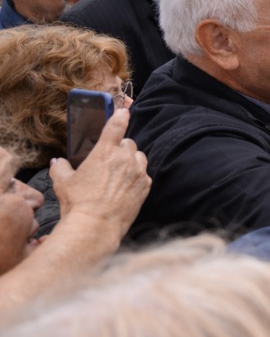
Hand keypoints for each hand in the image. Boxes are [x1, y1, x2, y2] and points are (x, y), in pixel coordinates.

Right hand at [49, 109, 149, 238]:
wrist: (96, 226)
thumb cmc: (78, 203)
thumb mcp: (63, 183)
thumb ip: (60, 168)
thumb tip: (57, 162)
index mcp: (104, 151)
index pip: (116, 125)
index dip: (120, 115)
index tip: (124, 110)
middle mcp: (124, 158)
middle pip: (128, 144)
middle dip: (120, 149)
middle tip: (108, 162)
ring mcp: (138, 172)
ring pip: (139, 157)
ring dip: (131, 161)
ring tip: (118, 174)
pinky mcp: (146, 185)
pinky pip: (144, 174)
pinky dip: (137, 177)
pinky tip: (125, 187)